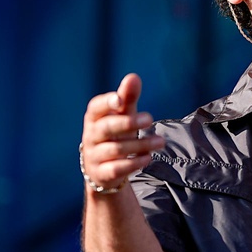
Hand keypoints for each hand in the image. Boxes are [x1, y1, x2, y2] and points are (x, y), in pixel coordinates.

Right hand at [80, 74, 164, 191]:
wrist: (102, 169)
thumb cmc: (115, 134)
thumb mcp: (122, 115)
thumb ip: (127, 97)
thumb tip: (133, 77)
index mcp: (94, 118)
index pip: (96, 107)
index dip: (107, 103)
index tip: (120, 100)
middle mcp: (91, 136)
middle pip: (106, 128)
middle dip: (128, 123)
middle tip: (149, 118)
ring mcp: (94, 156)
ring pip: (115, 149)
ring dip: (140, 145)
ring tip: (160, 142)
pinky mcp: (102, 173)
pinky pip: (115, 169)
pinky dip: (133, 163)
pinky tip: (147, 158)